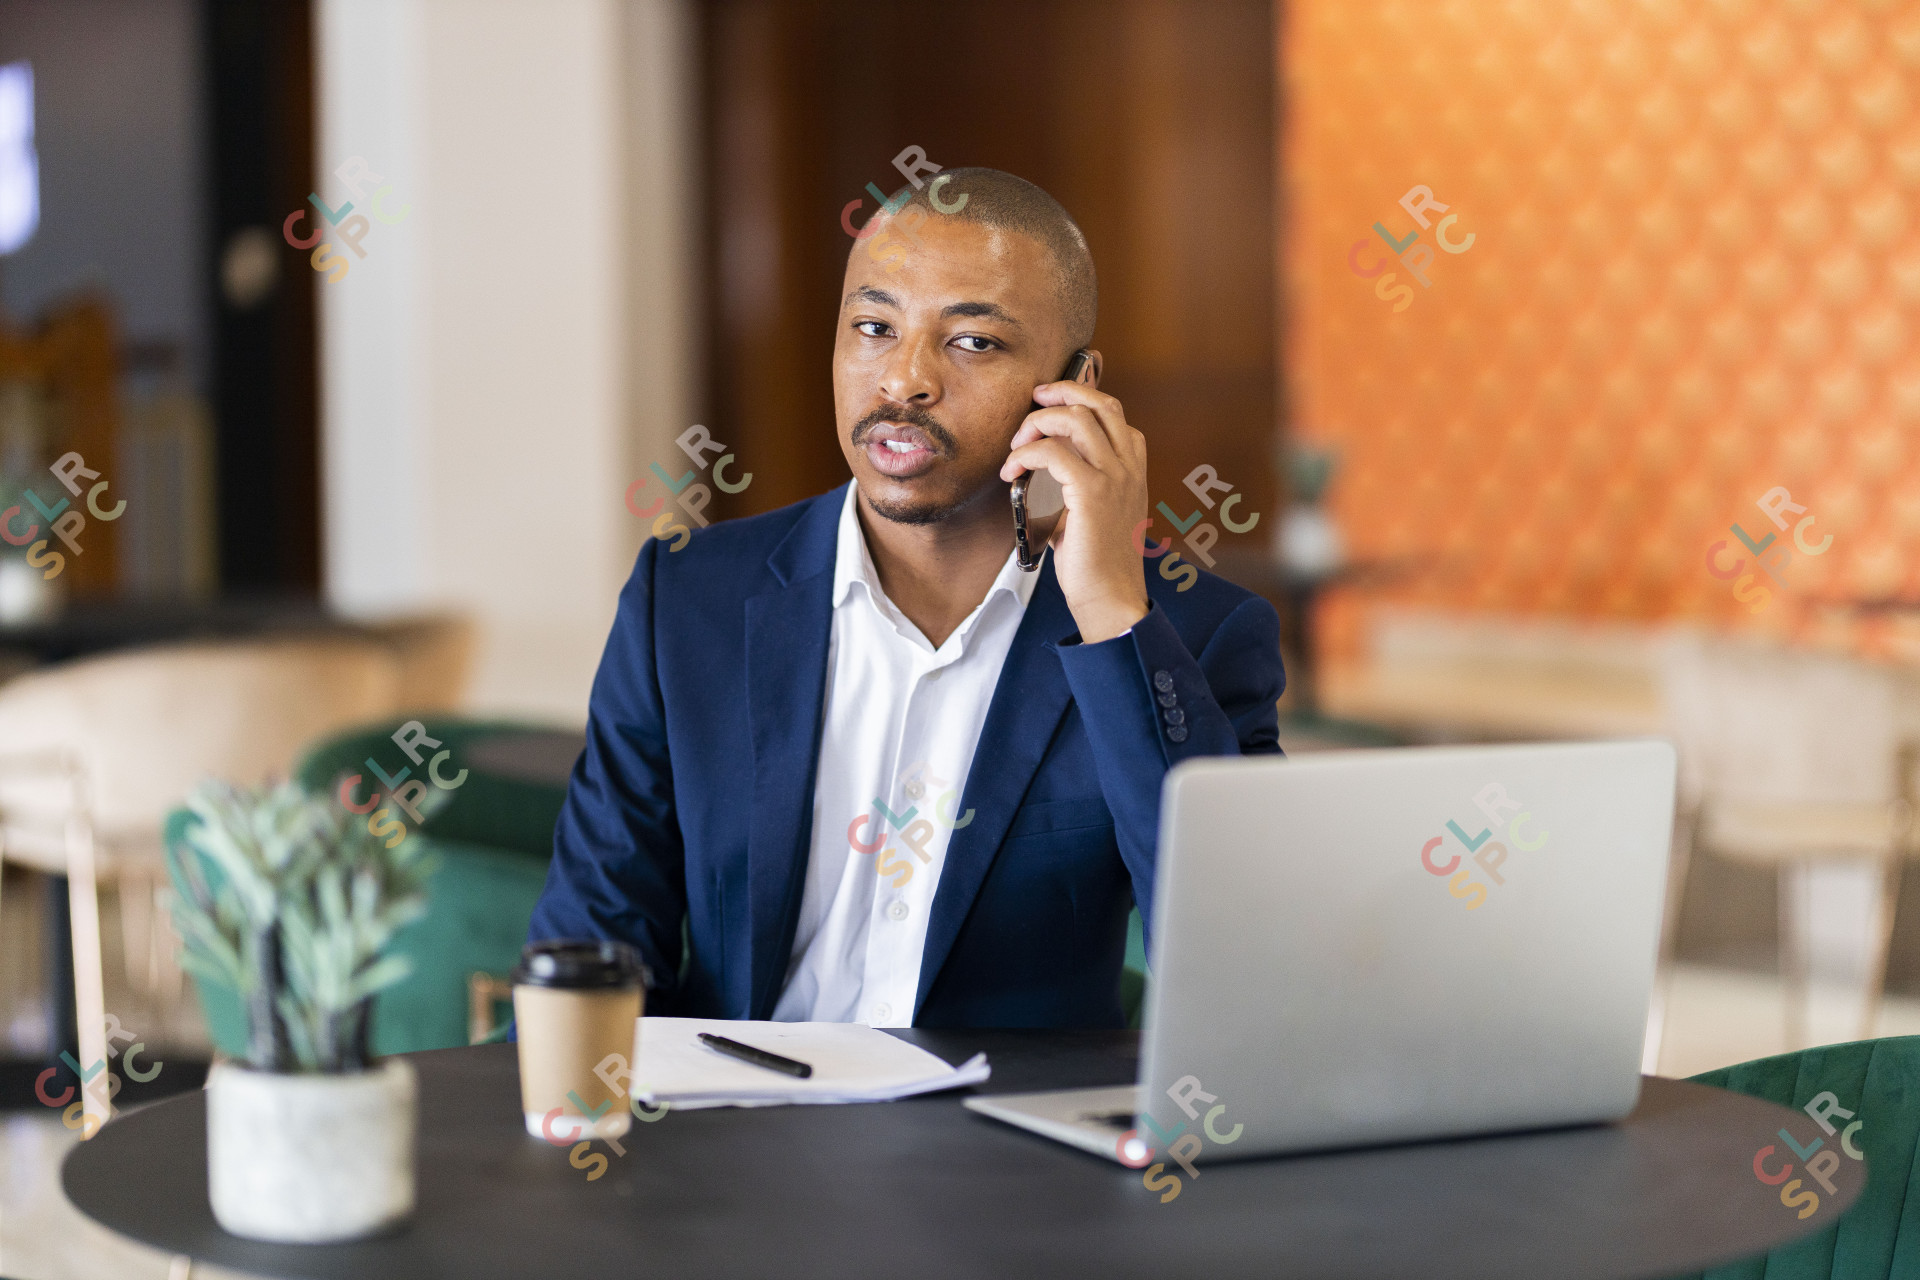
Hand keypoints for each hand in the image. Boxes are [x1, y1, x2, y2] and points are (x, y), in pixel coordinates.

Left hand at [1000, 358, 1149, 643]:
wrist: (1111, 597)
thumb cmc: (1098, 561)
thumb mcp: (1096, 510)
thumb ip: (1082, 480)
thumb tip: (1047, 462)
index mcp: (1133, 467)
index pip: (1112, 410)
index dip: (1078, 395)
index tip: (1048, 402)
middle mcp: (1129, 466)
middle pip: (1098, 402)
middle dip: (1060, 391)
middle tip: (1031, 402)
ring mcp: (1114, 477)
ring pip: (1075, 419)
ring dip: (1037, 423)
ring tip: (1017, 445)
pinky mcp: (1092, 493)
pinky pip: (1052, 453)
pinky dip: (1025, 455)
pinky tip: (1012, 471)